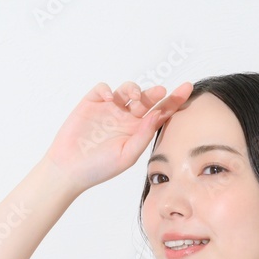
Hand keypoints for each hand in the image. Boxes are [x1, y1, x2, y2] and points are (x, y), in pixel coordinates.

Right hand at [42, 80, 193, 195]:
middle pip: (146, 98)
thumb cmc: (100, 168)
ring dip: (133, 89)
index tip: (188, 88)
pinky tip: (111, 99)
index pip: (161, 112)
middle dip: (155, 93)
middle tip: (161, 91)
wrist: (70, 169)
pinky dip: (108, 90)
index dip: (175, 100)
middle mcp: (126, 117)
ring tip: (134, 97)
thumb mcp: (127, 155)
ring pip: (127, 90)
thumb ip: (143, 134)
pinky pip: (103, 89)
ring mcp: (109, 109)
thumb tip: (158, 113)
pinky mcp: (91, 103)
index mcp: (138, 130)